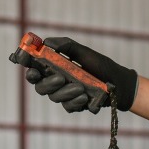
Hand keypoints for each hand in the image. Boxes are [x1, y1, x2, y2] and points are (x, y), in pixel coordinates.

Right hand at [13, 36, 137, 112]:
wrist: (118, 82)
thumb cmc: (100, 65)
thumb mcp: (84, 52)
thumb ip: (66, 45)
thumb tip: (47, 42)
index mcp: (54, 67)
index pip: (35, 70)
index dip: (29, 71)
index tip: (32, 71)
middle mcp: (55, 82)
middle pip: (40, 87)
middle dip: (48, 83)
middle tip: (61, 78)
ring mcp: (64, 95)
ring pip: (54, 97)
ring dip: (66, 92)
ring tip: (81, 88)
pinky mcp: (73, 105)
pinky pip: (67, 107)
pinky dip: (75, 102)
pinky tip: (84, 97)